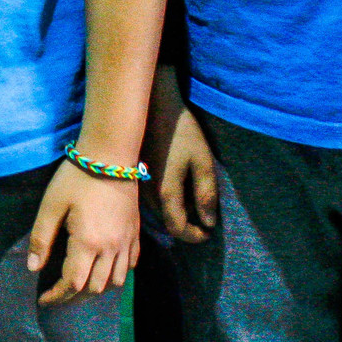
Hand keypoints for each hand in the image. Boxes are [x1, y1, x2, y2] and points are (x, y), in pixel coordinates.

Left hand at [27, 159, 140, 307]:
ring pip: (116, 281)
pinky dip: (117, 274)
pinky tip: (104, 268)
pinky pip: (130, 266)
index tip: (43, 299)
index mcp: (88, 243)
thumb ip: (41, 238)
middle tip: (57, 294)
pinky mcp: (135, 234)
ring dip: (97, 288)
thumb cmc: (76, 177)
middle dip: (74, 296)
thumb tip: (33, 268)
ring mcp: (127, 242)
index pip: (73, 283)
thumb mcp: (51, 205)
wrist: (111, 156)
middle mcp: (111, 249)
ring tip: (79, 284)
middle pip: (95, 288)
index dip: (57, 296)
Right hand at [142, 68, 217, 243]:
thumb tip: (208, 222)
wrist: (152, 105)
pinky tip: (173, 187)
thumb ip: (206, 194)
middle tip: (202, 217)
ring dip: (174, 213)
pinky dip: (163, 201)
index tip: (208, 232)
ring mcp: (137, 184)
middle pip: (165, 222)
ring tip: (190, 202)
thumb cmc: (181, 131)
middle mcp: (147, 194)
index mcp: (166, 194)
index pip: (178, 229)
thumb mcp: (202, 161)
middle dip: (186, 225)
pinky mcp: (132, 174)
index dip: (194, 236)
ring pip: (156, 211)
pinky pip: (148, 198)